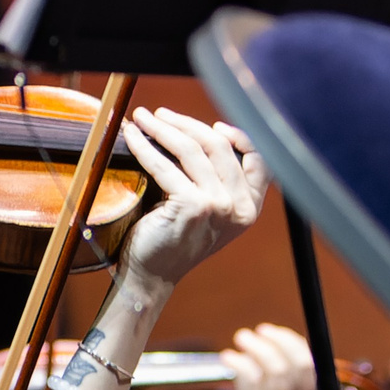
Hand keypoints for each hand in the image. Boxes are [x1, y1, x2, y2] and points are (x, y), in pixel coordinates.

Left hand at [114, 107, 268, 289]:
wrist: (153, 275)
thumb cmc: (174, 239)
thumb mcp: (208, 211)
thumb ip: (216, 181)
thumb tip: (200, 134)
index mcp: (251, 208)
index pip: (259, 160)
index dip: (239, 137)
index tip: (213, 125)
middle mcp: (240, 207)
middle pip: (219, 147)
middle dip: (186, 123)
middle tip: (159, 113)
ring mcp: (218, 207)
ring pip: (191, 150)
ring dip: (162, 128)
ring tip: (142, 117)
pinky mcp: (192, 206)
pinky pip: (164, 165)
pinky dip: (144, 145)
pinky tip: (130, 135)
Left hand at [194, 323, 316, 389]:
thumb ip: (270, 387)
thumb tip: (265, 353)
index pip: (310, 369)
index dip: (293, 344)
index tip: (271, 331)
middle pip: (293, 368)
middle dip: (273, 342)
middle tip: (249, 334)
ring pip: (272, 374)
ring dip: (253, 350)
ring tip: (237, 343)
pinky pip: (250, 387)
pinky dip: (240, 365)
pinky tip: (227, 358)